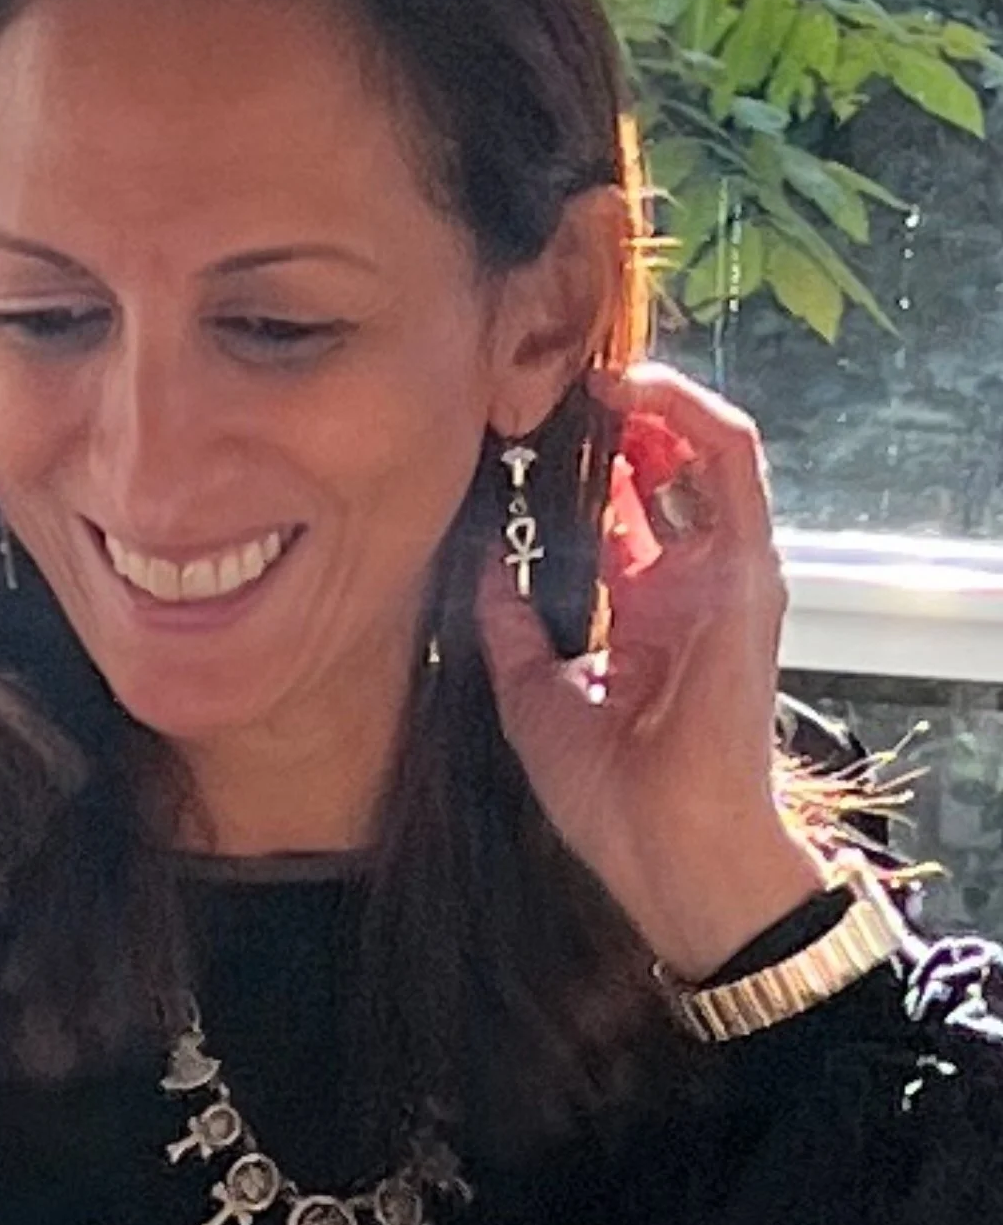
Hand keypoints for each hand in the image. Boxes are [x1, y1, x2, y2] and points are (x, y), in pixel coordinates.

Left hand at [478, 363, 822, 981]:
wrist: (670, 848)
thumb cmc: (611, 795)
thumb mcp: (532, 695)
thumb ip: (507, 624)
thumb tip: (477, 561)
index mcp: (646, 614)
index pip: (621, 516)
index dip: (578, 470)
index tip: (521, 435)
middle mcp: (689, 584)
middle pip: (665, 474)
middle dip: (617, 425)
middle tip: (556, 389)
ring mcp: (724, 573)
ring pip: (707, 453)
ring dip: (657, 404)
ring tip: (596, 376)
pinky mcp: (746, 569)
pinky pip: (733, 467)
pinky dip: (691, 417)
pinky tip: (637, 393)